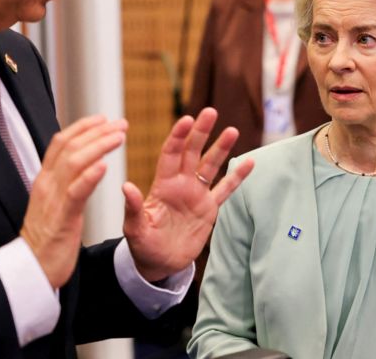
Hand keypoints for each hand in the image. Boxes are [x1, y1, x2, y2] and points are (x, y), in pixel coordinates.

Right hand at [20, 115, 127, 287]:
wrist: (31, 269)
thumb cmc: (47, 239)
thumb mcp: (53, 204)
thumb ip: (63, 184)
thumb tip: (80, 167)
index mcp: (45, 180)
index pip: (60, 143)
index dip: (81, 127)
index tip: (103, 119)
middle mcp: (47, 184)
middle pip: (69, 147)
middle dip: (96, 131)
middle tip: (119, 123)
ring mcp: (52, 200)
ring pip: (73, 163)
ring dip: (98, 146)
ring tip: (119, 136)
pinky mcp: (61, 218)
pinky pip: (75, 192)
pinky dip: (89, 176)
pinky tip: (105, 165)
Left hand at [122, 107, 253, 282]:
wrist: (160, 264)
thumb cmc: (142, 246)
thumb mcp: (134, 229)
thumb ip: (133, 208)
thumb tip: (125, 186)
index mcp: (162, 186)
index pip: (170, 154)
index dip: (178, 137)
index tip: (187, 120)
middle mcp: (181, 184)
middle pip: (192, 152)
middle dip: (201, 132)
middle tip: (210, 111)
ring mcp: (196, 195)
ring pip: (211, 166)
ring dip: (221, 148)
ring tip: (232, 130)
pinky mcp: (209, 209)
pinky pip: (226, 189)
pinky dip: (237, 177)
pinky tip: (250, 162)